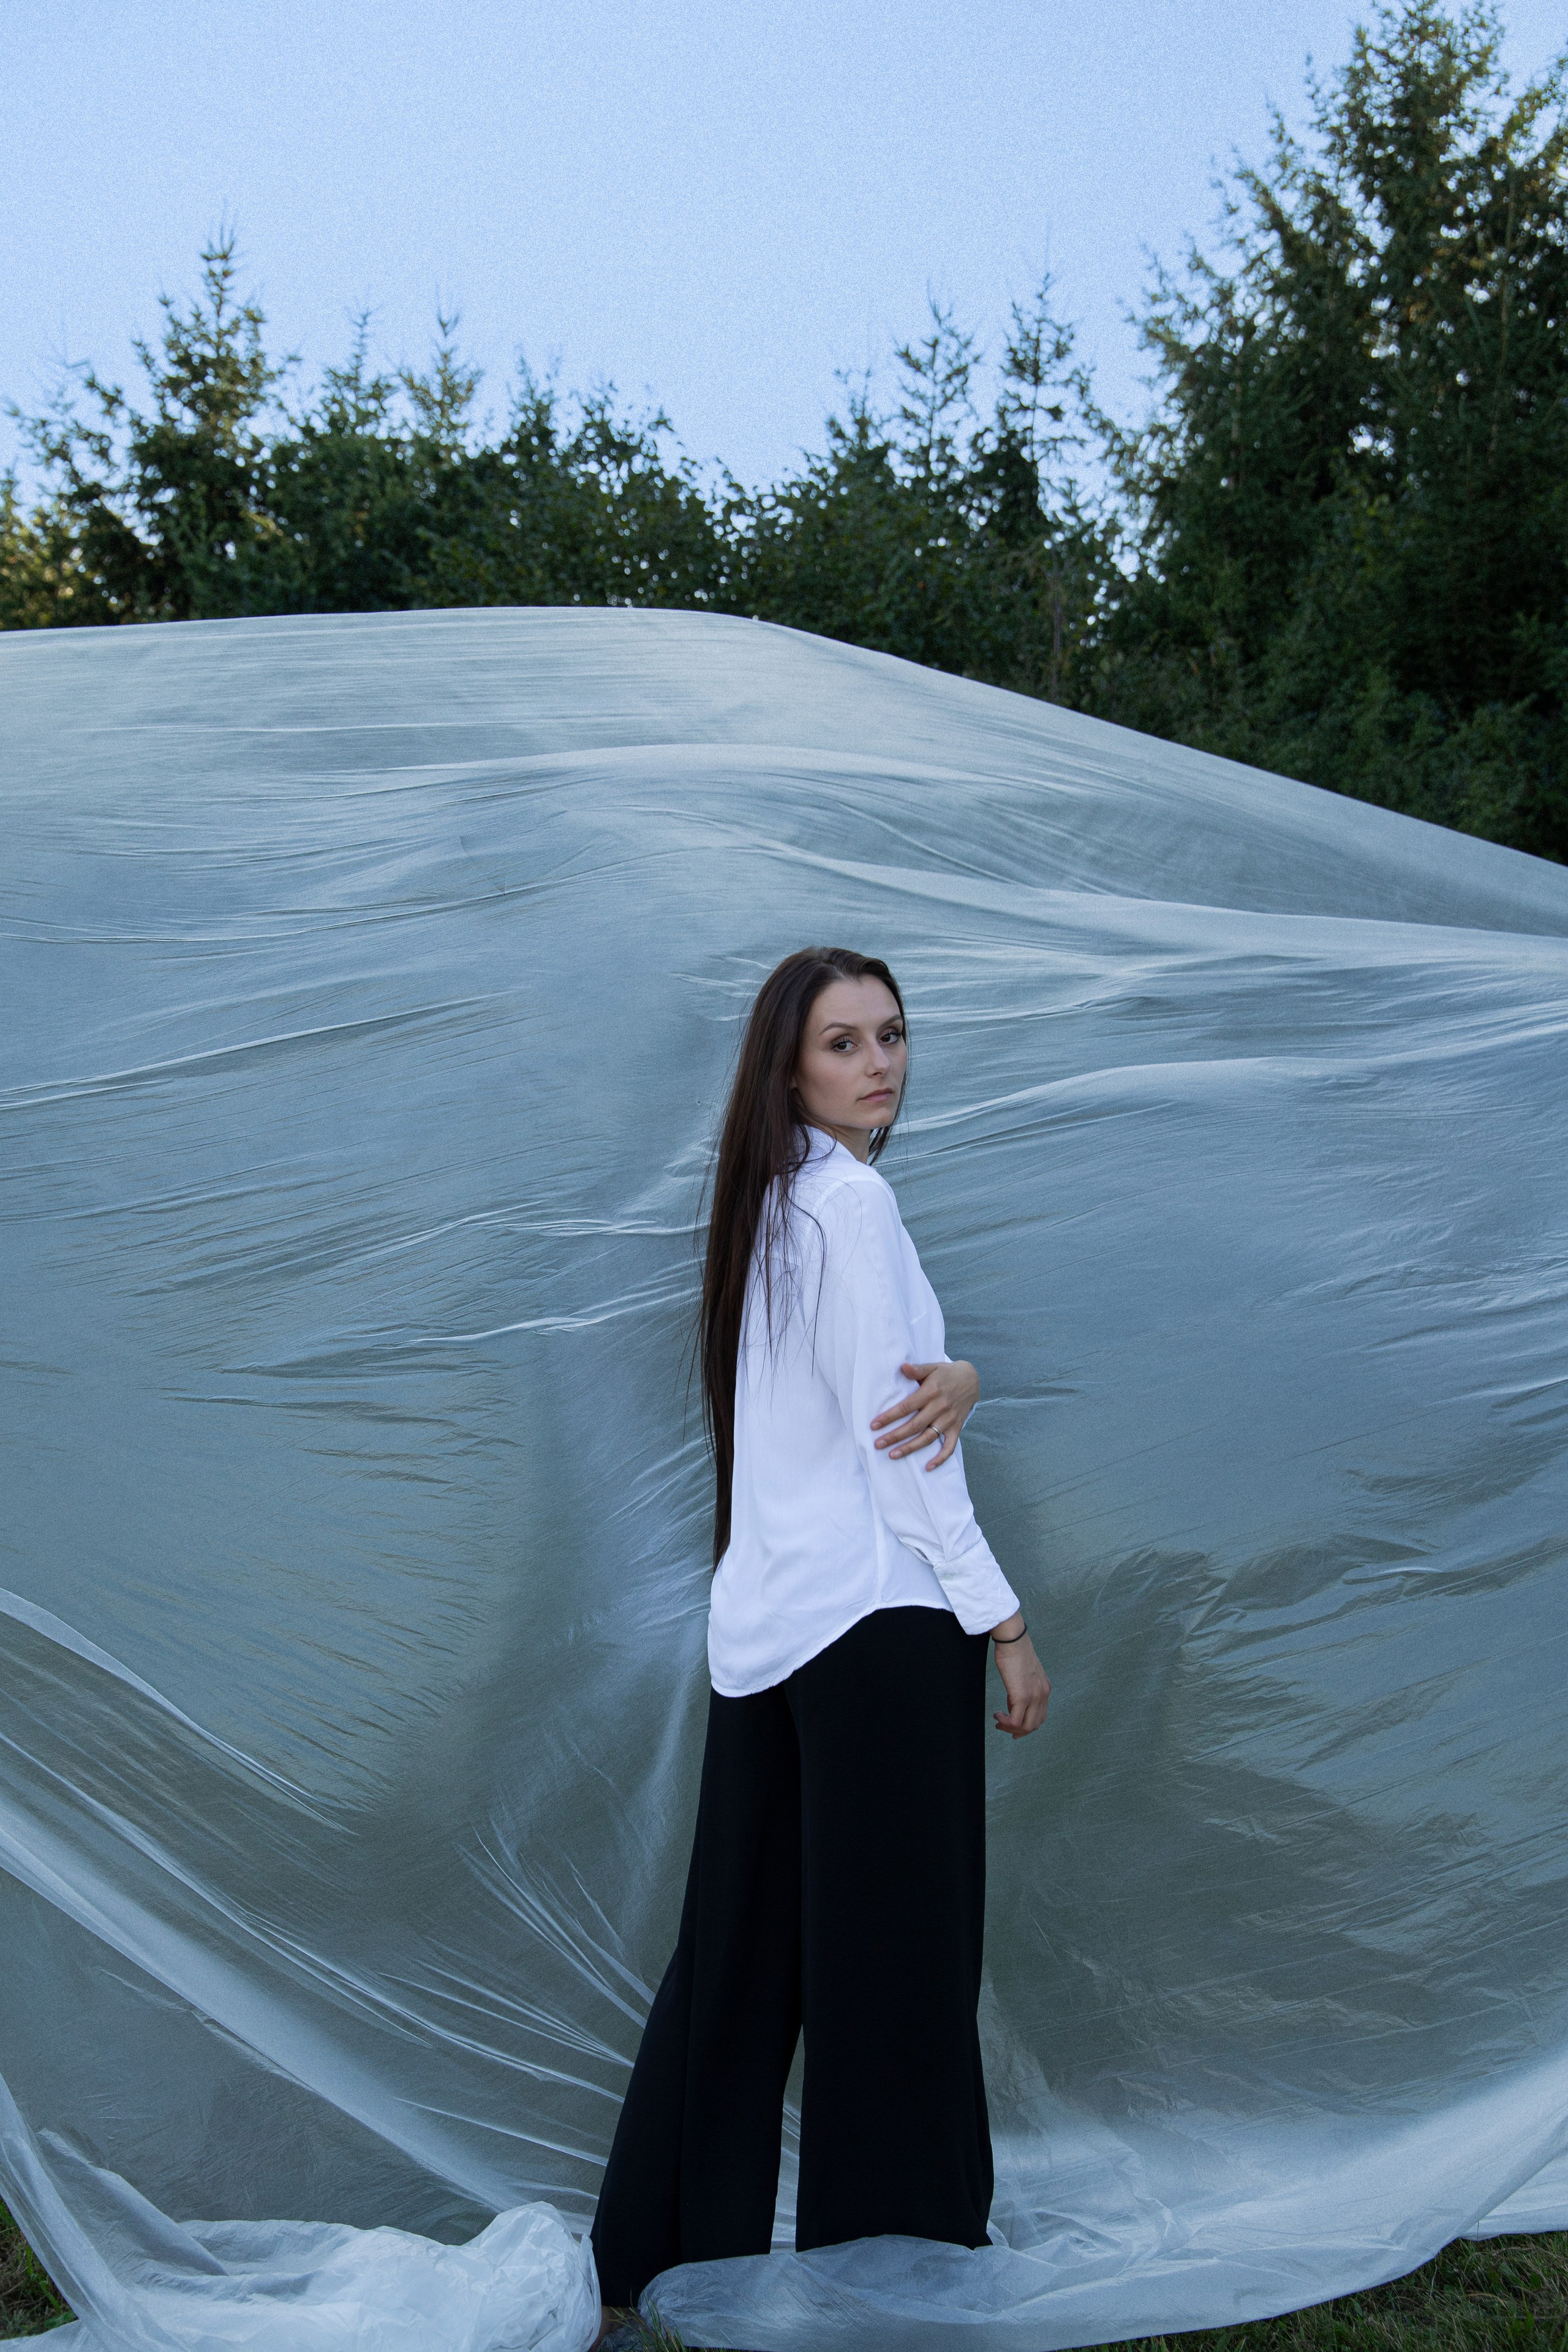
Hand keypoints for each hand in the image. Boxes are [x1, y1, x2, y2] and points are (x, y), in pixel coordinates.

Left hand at [871, 1359, 978, 1468]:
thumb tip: (903, 1367)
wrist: (971, 1379)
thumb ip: (917, 1369)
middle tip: (878, 1444)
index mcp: (931, 1392)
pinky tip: (928, 1467)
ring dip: (910, 1448)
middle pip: (914, 1425)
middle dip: (894, 1436)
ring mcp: (949, 1419)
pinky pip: (950, 1446)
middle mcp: (940, 1407)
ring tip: (892, 1455)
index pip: (906, 1407)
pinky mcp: (956, 1428)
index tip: (874, 1425)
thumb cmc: (946, 1373)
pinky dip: (940, 1458)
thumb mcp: (932, 1367)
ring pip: (928, 1438)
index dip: (890, 1417)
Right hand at [991, 1617, 1049, 1737]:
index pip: (1040, 1717)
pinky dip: (1005, 1723)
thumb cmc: (1015, 1652)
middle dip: (1018, 1731)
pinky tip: (997, 1715)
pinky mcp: (1022, 1696)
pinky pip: (1015, 1721)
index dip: (1026, 1726)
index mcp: (1045, 1689)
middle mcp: (1043, 1695)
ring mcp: (1034, 1697)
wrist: (1013, 1640)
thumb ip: (1024, 1688)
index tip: (1013, 1727)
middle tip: (1003, 1727)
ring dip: (1010, 1728)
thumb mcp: (1025, 1673)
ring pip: (1026, 1727)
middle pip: (1034, 1725)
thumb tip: (1014, 1701)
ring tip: (998, 1721)